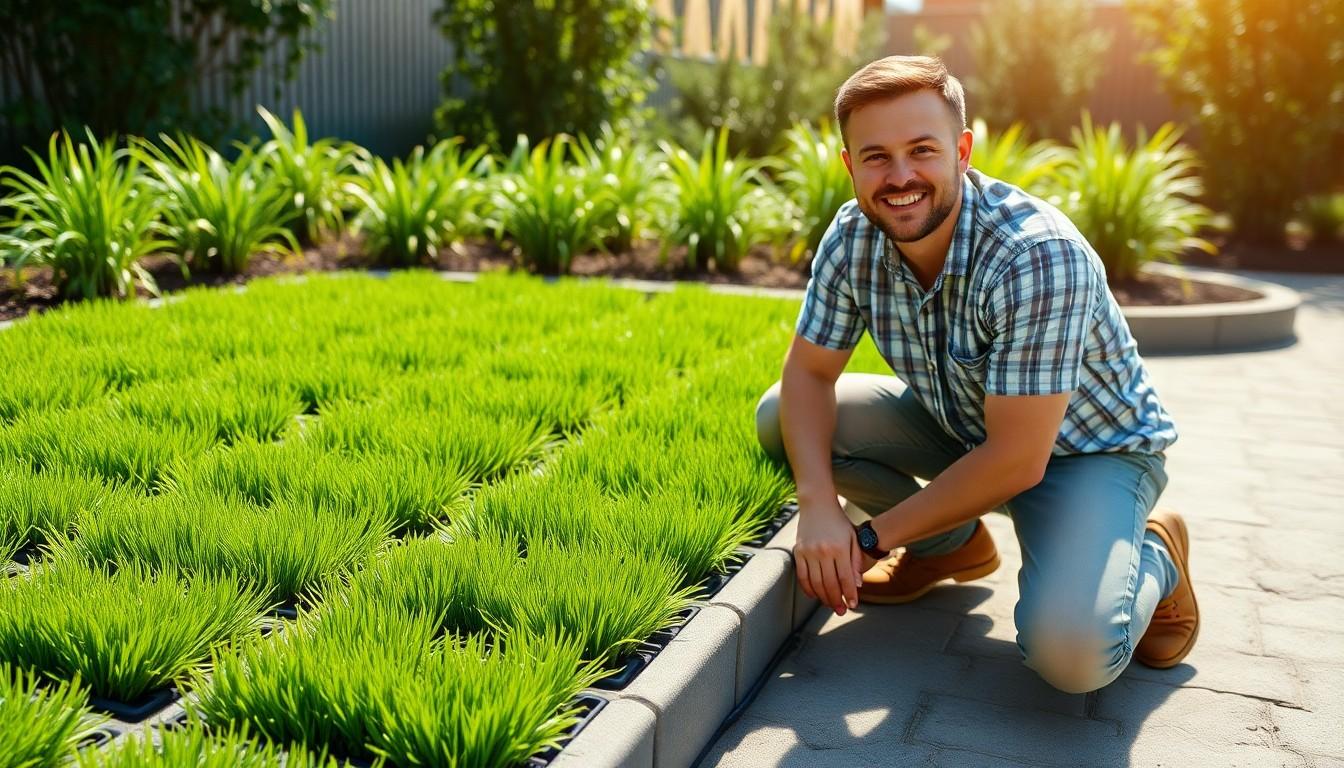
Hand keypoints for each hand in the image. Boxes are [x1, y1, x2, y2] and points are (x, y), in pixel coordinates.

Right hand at [794, 496, 863, 615]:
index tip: (854, 605)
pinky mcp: (798, 552)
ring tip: (831, 605)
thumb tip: (858, 583)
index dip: (850, 594)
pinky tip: (815, 595)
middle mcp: (823, 551)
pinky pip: (802, 576)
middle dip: (837, 600)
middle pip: (830, 584)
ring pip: (816, 583)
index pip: (845, 578)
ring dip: (824, 598)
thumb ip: (856, 561)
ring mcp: (808, 552)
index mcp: (839, 548)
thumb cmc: (839, 521)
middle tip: (842, 610)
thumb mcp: (853, 538)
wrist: (818, 504)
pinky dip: (808, 589)